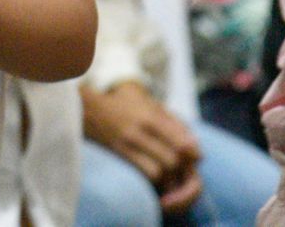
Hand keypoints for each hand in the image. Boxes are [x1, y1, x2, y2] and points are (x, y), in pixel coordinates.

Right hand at [81, 81, 202, 212]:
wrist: (90, 108)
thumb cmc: (125, 106)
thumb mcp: (151, 105)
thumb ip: (174, 123)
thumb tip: (194, 145)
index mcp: (153, 116)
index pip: (182, 143)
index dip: (192, 155)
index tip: (194, 159)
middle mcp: (141, 129)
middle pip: (173, 159)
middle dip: (181, 169)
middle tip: (182, 171)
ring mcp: (128, 142)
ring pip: (159, 171)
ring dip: (167, 178)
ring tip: (169, 177)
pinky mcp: (118, 153)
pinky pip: (143, 174)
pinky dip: (153, 180)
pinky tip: (153, 177)